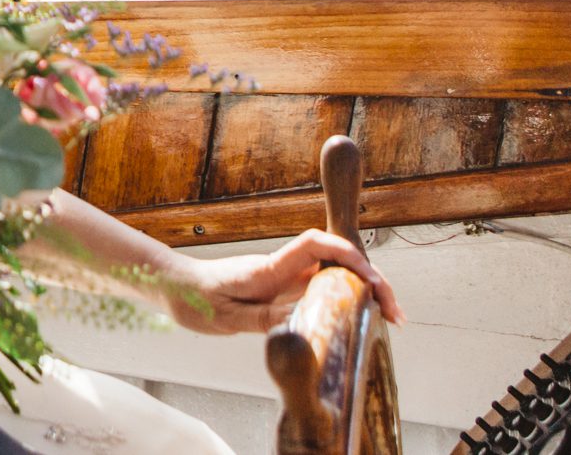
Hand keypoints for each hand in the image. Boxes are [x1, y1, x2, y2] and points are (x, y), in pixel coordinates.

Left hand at [161, 228, 404, 335]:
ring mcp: (282, 278)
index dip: (346, 253)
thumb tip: (299, 325)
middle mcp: (280, 269)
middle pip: (335, 261)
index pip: (314, 246)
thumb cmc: (194, 298)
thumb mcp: (224, 316)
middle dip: (370, 279)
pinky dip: (344, 299)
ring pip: (332, 275)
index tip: (372, 276)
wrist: (174, 286)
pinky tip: (360, 318)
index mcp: (267, 269)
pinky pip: (319, 289)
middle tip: (395, 312)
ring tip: (390, 317)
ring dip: (362, 290)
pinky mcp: (281, 288)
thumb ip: (261, 320)